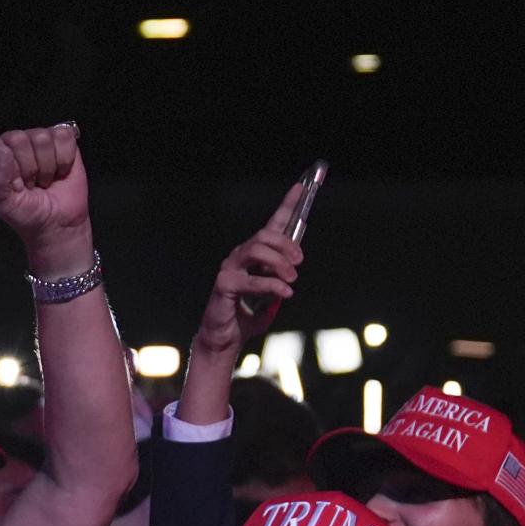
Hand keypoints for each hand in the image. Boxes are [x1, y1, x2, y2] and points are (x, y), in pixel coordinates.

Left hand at [0, 125, 90, 263]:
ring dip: (47, 167)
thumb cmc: (29, 215)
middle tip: (30, 184)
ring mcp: (37, 140)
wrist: (59, 224)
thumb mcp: (4, 205)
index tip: (14, 185)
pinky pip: (64, 137)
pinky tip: (59, 171)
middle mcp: (12, 145)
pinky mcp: (61, 140)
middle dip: (29, 168)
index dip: (6, 167)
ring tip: (43, 180)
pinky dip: (65, 160)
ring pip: (42, 138)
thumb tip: (2, 152)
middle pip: (19, 138)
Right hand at [195, 181, 305, 354]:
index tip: (300, 187)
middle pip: (266, 235)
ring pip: (257, 249)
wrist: (226, 338)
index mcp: (253, 255)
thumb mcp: (273, 293)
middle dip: (287, 245)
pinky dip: (273, 286)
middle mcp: (240, 256)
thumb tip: (293, 266)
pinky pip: (253, 279)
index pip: (272, 225)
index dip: (286, 204)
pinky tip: (285, 294)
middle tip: (299, 263)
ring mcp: (230, 269)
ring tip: (291, 280)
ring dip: (280, 263)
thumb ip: (282, 277)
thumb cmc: (247, 316)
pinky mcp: (224, 285)